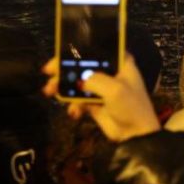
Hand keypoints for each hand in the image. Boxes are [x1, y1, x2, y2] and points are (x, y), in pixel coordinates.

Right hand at [42, 56, 159, 141]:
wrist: (135, 135)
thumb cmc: (131, 106)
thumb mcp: (114, 89)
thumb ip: (94, 79)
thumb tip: (78, 81)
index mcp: (120, 63)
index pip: (98, 48)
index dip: (80, 48)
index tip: (61, 52)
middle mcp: (109, 72)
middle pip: (83, 64)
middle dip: (64, 68)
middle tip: (48, 72)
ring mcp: (101, 88)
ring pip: (77, 81)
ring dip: (62, 86)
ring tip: (49, 92)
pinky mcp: (94, 103)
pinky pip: (77, 99)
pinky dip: (73, 104)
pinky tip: (74, 113)